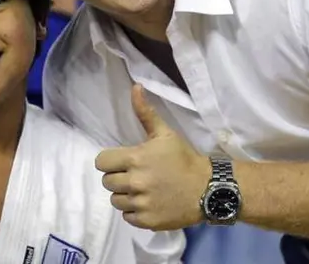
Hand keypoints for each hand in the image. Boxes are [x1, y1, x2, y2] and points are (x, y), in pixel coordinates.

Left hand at [95, 85, 210, 229]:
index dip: (110, 161)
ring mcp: (141, 203)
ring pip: (116, 200)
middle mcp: (135, 182)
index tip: (123, 162)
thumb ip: (145, 112)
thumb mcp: (164, 133)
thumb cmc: (183, 158)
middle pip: (107, 182)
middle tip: (137, 175)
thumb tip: (135, 87)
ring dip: (126, 195)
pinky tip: (149, 202)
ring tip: (143, 189)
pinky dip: (135, 211)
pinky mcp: (147, 221)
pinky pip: (127, 216)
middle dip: (119, 177)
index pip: (101, 162)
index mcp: (135, 159)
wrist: (207, 188)